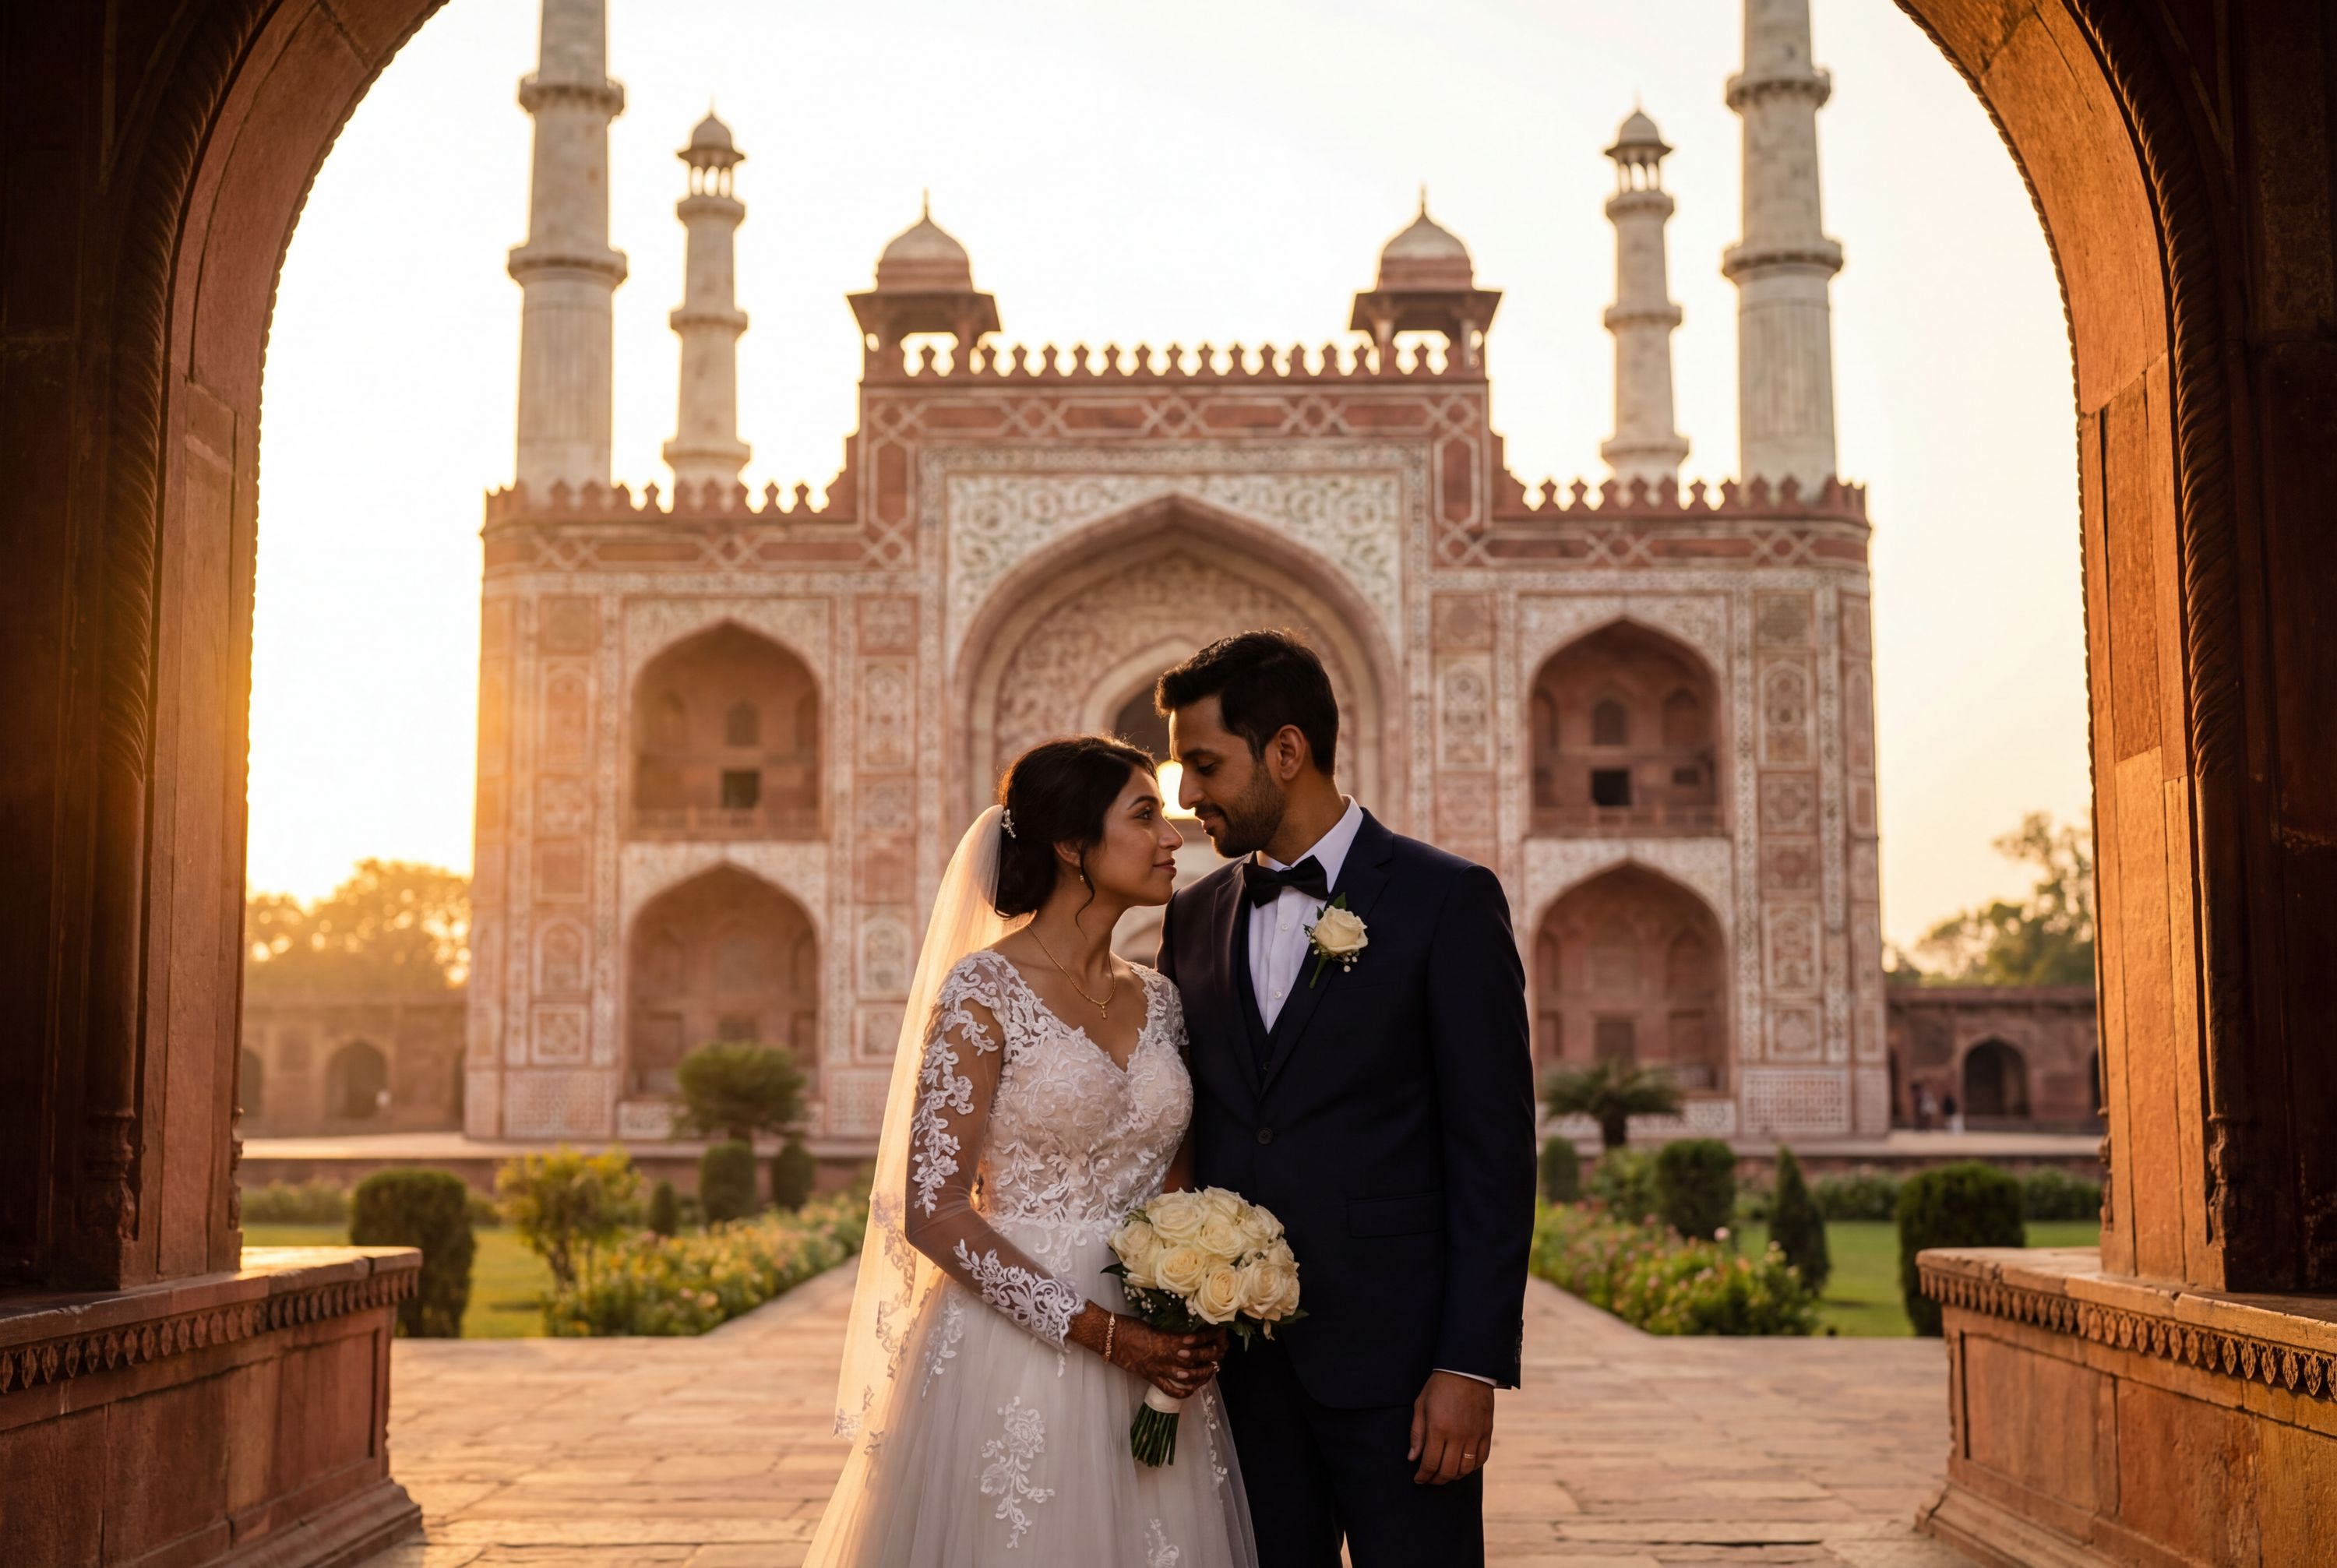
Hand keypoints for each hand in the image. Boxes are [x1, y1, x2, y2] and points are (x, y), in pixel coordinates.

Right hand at [1111, 1317, 1226, 1399]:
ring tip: (1210, 1371)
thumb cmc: (1130, 1326)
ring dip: (1201, 1375)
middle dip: (1210, 1357)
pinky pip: (1169, 1389)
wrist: (1109, 1338)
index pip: (1195, 1340)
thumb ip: (1170, 1331)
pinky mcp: (1150, 1377)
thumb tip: (1184, 1331)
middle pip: (1195, 1360)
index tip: (1219, 1333)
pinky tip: (1191, 1390)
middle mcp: (1166, 1356)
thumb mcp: (1154, 1325)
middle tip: (1219, 1354)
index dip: (1209, 1337)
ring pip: (1186, 1377)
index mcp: (1168, 1340)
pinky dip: (1182, 1392)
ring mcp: (1159, 1369)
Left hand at [1408, 1370, 1494, 1484]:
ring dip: (1454, 1476)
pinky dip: (1471, 1467)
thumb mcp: (1421, 1405)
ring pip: (1465, 1469)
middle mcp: (1458, 1435)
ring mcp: (1474, 1435)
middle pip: (1448, 1471)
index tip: (1418, 1479)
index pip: (1430, 1463)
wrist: (1467, 1369)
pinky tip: (1462, 1466)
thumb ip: (1417, 1433)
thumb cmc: (1439, 1386)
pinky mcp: (1487, 1432)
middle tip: (1430, 1479)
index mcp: (1438, 1428)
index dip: (1423, 1476)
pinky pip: (1481, 1459)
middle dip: (1436, 1480)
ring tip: (1445, 1474)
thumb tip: (1412, 1458)